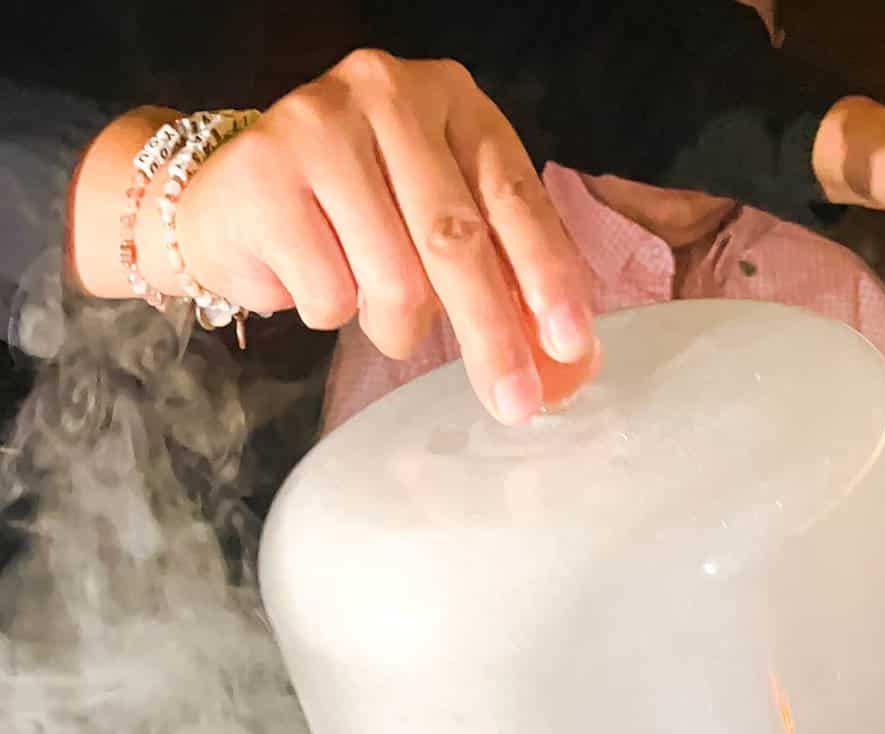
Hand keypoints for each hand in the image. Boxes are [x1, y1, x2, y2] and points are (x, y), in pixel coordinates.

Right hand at [135, 52, 597, 422]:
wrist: (225, 198)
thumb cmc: (348, 216)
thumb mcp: (433, 218)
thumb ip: (498, 266)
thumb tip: (567, 357)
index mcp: (448, 98)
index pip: (513, 194)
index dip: (547, 276)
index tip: (572, 346)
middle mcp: (386, 93)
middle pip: (456, 240)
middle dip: (491, 334)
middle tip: (517, 402)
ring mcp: (320, 126)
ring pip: (394, 279)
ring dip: (395, 326)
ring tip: (374, 308)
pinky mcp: (266, 176)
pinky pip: (330, 293)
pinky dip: (331, 312)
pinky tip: (313, 274)